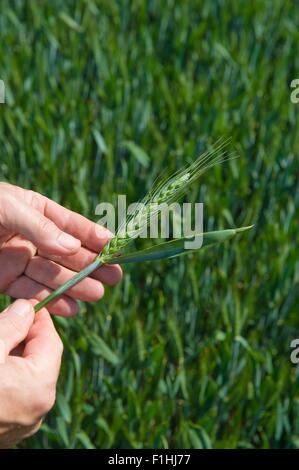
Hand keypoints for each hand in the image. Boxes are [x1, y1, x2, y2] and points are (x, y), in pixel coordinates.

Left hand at [0, 182, 121, 315]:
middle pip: (67, 253)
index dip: (92, 235)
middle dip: (91, 265)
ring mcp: (18, 259)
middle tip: (114, 277)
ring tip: (97, 295)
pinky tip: (71, 307)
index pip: (70, 223)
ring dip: (75, 286)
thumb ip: (41, 227)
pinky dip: (50, 300)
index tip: (113, 246)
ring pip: (53, 274)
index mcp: (35, 210)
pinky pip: (31, 291)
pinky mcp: (5, 281)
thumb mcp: (7, 207)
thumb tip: (74, 247)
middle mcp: (31, 236)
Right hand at [0, 300, 62, 447]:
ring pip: (27, 376)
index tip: (25, 304)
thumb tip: (26, 309)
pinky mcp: (6, 430)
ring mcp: (21, 423)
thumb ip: (11, 325)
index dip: (39, 318)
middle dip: (25, 336)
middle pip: (40, 359)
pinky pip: (16, 394)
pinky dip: (7, 376)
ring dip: (14, 355)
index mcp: (39, 387)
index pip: (51, 341)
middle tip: (7, 319)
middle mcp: (37, 408)